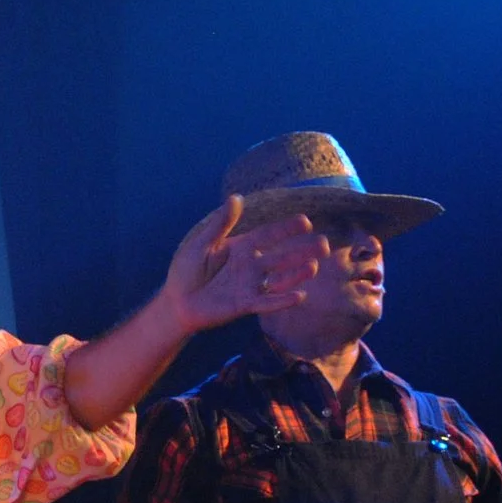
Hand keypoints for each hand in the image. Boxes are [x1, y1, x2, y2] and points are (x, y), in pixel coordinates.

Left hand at [159, 195, 326, 333]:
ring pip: (279, 279)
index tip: (305, 222)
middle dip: (302, 251)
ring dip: (297, 274)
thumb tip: (236, 197)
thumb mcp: (202, 244)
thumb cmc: (187, 270)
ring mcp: (249, 285)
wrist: (177, 302)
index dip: (285, 229)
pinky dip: (282, 300)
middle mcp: (250, 266)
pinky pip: (267, 302)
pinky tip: (300, 296)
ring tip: (315, 266)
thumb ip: (221, 225)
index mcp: (241, 248)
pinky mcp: (245, 304)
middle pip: (280, 257)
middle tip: (324, 245)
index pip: (267, 235)